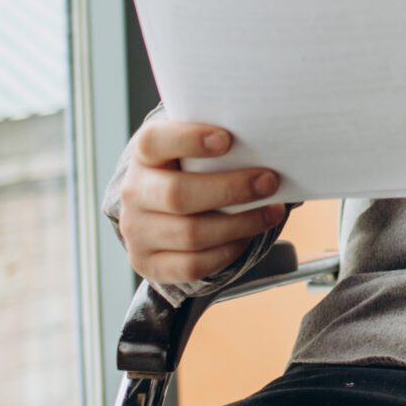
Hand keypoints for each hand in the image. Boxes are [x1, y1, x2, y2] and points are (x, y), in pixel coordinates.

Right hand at [115, 118, 286, 288]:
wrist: (160, 208)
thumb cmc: (190, 169)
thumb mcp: (194, 148)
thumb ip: (218, 141)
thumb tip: (266, 141)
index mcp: (143, 155)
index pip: (153, 142)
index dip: (188, 140)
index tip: (227, 139)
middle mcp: (134, 193)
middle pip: (176, 195)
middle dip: (230, 189)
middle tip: (269, 181)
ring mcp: (137, 232)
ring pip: (190, 234)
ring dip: (240, 224)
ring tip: (271, 211)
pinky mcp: (148, 263)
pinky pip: (192, 265)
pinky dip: (227, 251)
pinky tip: (249, 235)